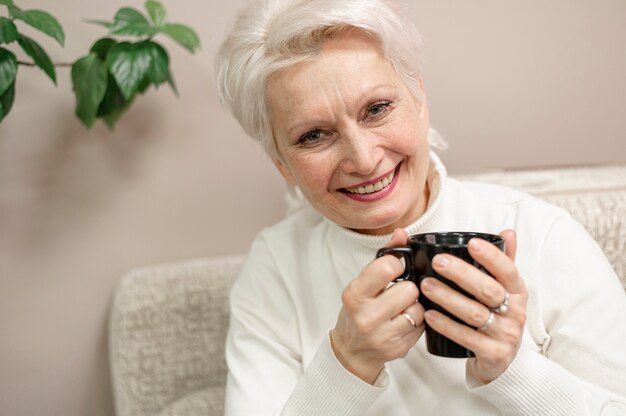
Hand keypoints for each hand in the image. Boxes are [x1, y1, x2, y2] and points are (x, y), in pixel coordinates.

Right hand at [330, 228, 424, 383]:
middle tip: (397, 293)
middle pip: (409, 289)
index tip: (394, 269)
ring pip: (419, 309)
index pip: (387, 267)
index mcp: (354, 294)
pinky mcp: (398, 349)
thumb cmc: (358, 311)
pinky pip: (422, 326)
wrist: (352, 349)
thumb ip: (384, 256)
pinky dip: (417, 322)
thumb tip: (401, 233)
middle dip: (407, 289)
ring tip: (401, 309)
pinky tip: (404, 322)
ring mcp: (383, 336)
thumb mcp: (363, 282)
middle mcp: (366, 316)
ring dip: (414, 307)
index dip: (397, 264)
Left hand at [419, 230, 526, 383]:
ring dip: (448, 298)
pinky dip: (447, 326)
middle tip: (437, 262)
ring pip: (474, 313)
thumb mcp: (505, 290)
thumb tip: (507, 232)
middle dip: (462, 274)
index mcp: (517, 292)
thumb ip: (505, 262)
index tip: (471, 244)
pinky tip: (429, 315)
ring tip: (425, 285)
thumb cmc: (498, 317)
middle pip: (488, 290)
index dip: (491, 257)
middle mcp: (515, 312)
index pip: (508, 270)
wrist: (501, 362)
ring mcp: (505, 334)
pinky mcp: (493, 354)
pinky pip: (467, 338)